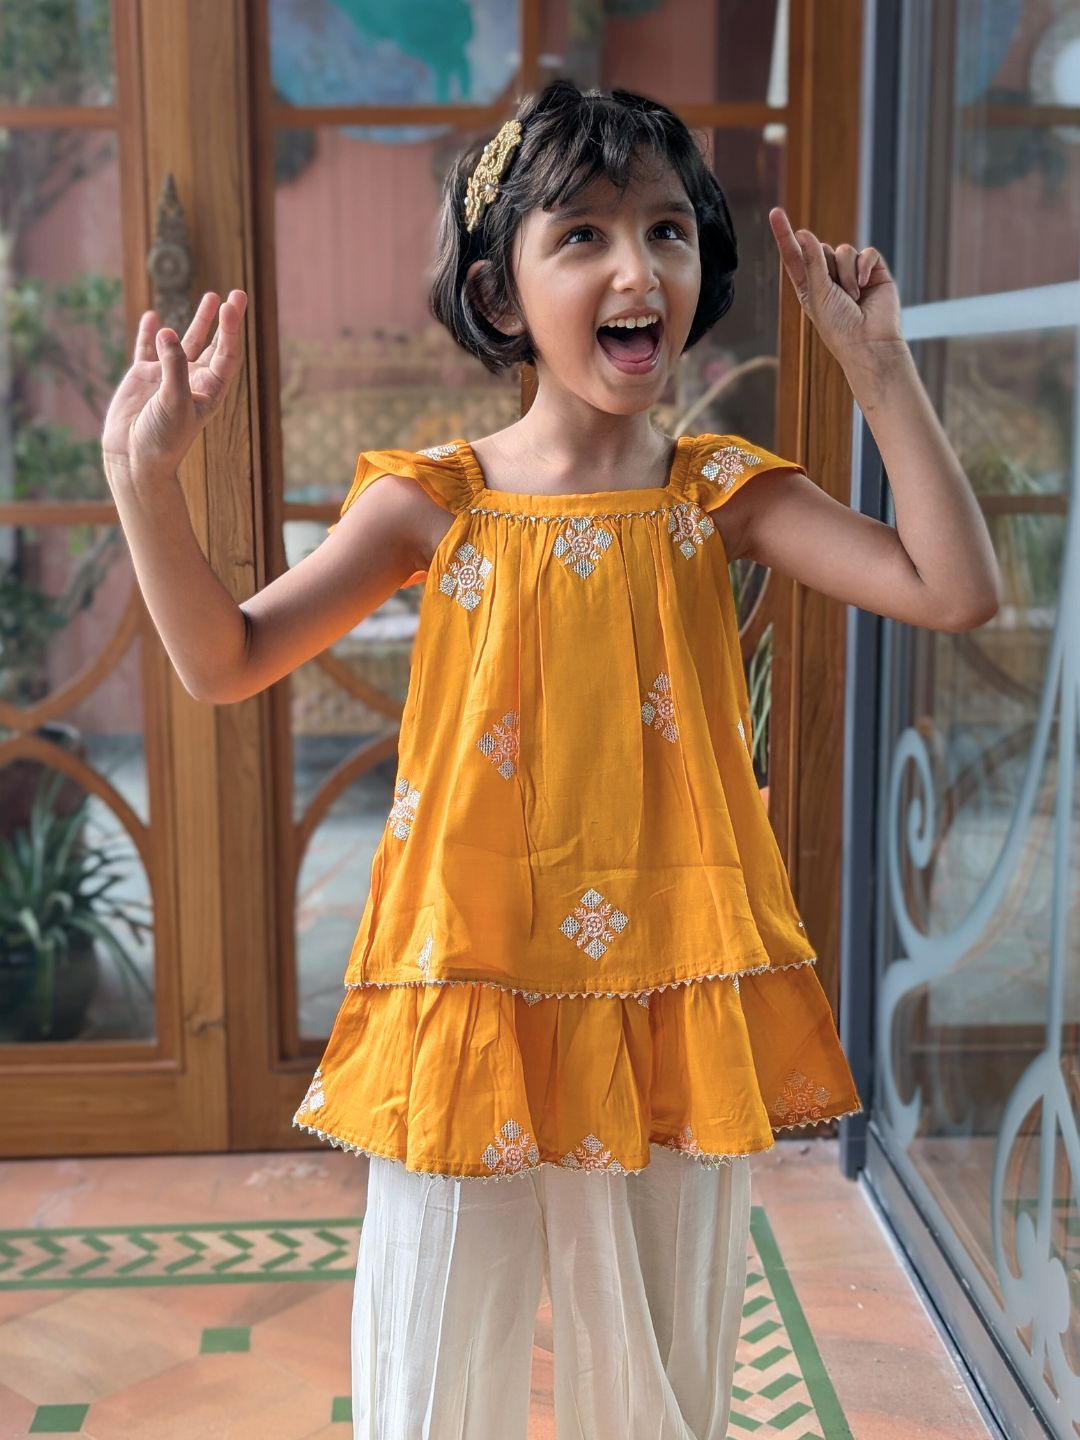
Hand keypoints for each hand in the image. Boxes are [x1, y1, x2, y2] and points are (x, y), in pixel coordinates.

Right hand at [101, 289, 247, 483]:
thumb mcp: (174, 402)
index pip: (227, 355)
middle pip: (214, 345)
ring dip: (199, 321)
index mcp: (209, 391)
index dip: (231, 329)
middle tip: (237, 294)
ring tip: (211, 297)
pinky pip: (147, 349)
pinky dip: (149, 333)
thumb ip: (174, 366)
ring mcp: (167, 377)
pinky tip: (152, 317)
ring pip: (185, 342)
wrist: (134, 459)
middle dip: (224, 321)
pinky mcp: (143, 377)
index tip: (231, 305)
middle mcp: (192, 380)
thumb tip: (167, 331)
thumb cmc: (162, 438)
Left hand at [768, 208, 901, 358]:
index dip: (785, 234)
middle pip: (822, 248)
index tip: (775, 213)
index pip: (793, 255)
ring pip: (844, 250)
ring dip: (846, 272)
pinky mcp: (873, 271)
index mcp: (809, 285)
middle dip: (827, 266)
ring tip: (852, 296)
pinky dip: (864, 266)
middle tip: (835, 293)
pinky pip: (867, 252)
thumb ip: (812, 262)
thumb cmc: (839, 326)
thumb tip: (804, 232)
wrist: (869, 342)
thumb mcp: (818, 293)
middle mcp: (828, 277)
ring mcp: (851, 273)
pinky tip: (863, 284)